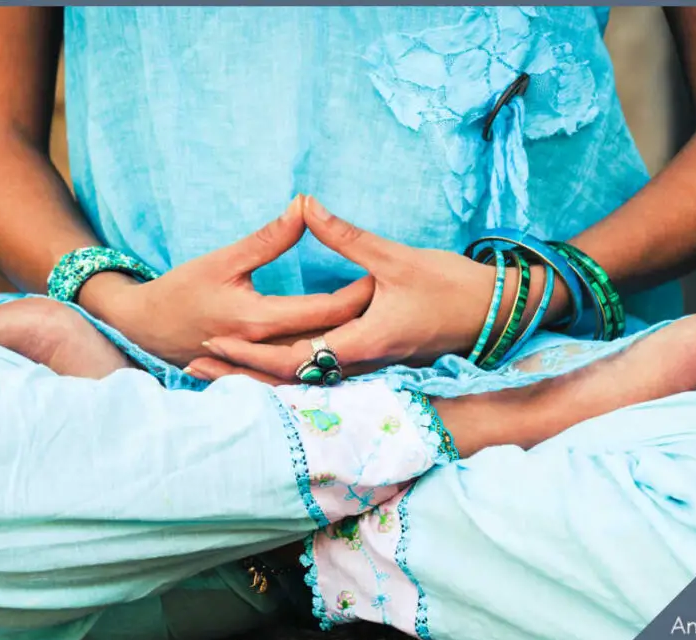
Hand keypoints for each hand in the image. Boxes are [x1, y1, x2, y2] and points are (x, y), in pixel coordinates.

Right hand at [78, 196, 373, 366]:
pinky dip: (324, 362)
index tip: (383, 276)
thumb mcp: (223, 259)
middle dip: (363, 322)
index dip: (357, 295)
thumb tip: (303, 206)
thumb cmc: (181, 290)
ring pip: (318, 362)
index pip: (324, 311)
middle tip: (394, 300)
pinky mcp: (260, 373)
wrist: (146, 328)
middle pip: (330, 340)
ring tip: (380, 324)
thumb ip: (268, 239)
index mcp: (260, 320)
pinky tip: (349, 352)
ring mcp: (263, 367)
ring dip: (348, 346)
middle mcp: (266, 350)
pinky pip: (300, 371)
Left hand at [187, 195, 529, 381]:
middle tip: (196, 364)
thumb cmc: (454, 286)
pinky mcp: (375, 360)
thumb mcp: (397, 258)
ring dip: (260, 376)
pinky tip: (264, 365)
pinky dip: (289, 372)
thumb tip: (306, 203)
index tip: (213, 339)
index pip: (297, 356)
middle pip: (291, 377)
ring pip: (304, 379)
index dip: (252, 351)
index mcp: (365, 341)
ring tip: (216, 368)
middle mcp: (363, 362)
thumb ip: (347, 237)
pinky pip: (323, 374)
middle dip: (243, 372)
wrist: (498, 313)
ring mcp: (369, 366)